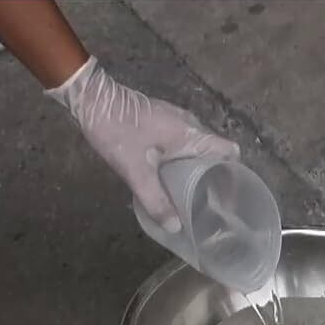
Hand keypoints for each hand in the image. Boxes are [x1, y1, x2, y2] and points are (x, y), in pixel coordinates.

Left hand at [46, 57, 239, 232]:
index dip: (233, 173)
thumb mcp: (135, 170)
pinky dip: (184, 158)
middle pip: (215, 152)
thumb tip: (175, 227)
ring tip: (191, 192)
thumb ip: (156, 199)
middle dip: (215, 176)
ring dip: (198, 167)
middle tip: (208, 201)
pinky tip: (170, 173)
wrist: (91, 97)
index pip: (229, 151)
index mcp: (192, 135)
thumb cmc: (116, 131)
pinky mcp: (163, 118)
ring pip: (198, 147)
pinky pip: (184, 141)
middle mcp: (190, 124)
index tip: (227, 194)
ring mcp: (176, 118)